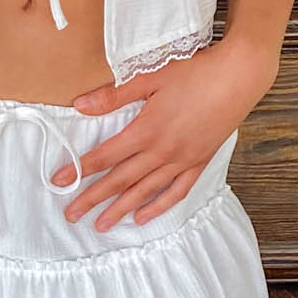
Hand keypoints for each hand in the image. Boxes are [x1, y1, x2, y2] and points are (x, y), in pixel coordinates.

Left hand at [49, 36, 278, 229]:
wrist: (239, 76)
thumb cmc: (196, 72)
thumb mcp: (151, 78)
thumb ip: (114, 96)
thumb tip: (80, 105)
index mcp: (147, 130)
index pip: (105, 156)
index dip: (78, 169)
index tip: (58, 182)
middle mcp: (162, 151)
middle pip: (120, 180)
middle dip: (93, 198)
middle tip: (71, 215)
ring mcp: (182, 160)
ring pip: (145, 191)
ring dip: (121, 210)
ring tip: (101, 225)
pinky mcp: (199, 162)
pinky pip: (176, 191)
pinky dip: (158, 206)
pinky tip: (142, 217)